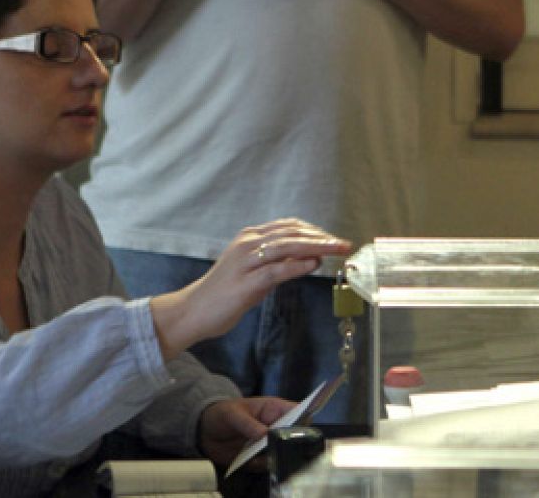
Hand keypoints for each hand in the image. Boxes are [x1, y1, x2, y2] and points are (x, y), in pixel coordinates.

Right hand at [150, 219, 351, 357]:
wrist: (194, 311)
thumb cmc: (226, 293)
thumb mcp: (256, 272)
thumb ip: (280, 263)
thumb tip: (311, 257)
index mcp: (249, 237)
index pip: (289, 227)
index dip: (315, 231)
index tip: (334, 239)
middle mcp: (247, 244)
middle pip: (292, 233)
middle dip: (322, 237)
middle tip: (344, 244)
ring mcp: (245, 262)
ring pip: (286, 246)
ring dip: (316, 246)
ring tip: (336, 249)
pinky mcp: (245, 282)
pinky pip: (276, 270)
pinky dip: (296, 265)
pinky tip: (314, 264)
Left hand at [197, 396, 295, 465]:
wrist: (205, 431)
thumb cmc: (222, 413)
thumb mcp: (233, 415)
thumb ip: (248, 424)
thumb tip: (265, 434)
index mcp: (274, 409)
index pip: (298, 411)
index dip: (304, 419)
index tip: (299, 429)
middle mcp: (276, 427)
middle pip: (294, 435)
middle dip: (288, 443)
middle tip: (272, 446)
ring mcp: (269, 443)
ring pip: (283, 452)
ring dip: (274, 456)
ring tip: (256, 455)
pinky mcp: (260, 457)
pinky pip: (268, 464)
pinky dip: (261, 466)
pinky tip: (250, 461)